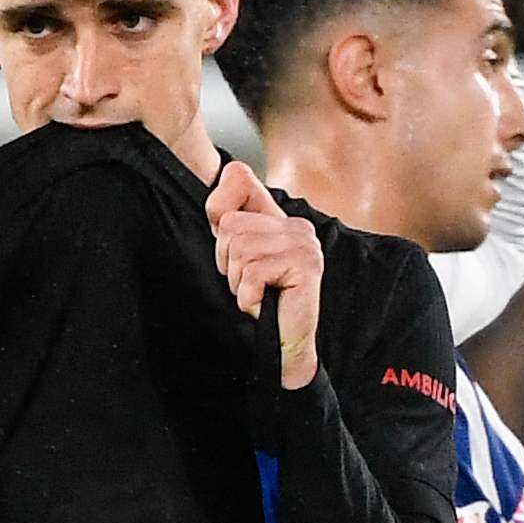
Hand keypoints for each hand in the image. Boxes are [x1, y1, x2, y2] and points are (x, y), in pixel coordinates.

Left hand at [208, 157, 323, 387]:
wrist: (285, 345)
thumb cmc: (261, 303)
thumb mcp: (237, 259)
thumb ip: (228, 225)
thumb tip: (217, 201)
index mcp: (280, 218)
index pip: (238, 176)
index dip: (217, 208)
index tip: (227, 246)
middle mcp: (297, 225)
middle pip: (230, 225)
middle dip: (227, 261)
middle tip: (248, 283)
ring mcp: (305, 244)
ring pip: (239, 250)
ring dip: (239, 283)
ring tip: (258, 295)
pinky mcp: (306, 266)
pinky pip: (253, 274)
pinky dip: (249, 297)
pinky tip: (263, 305)